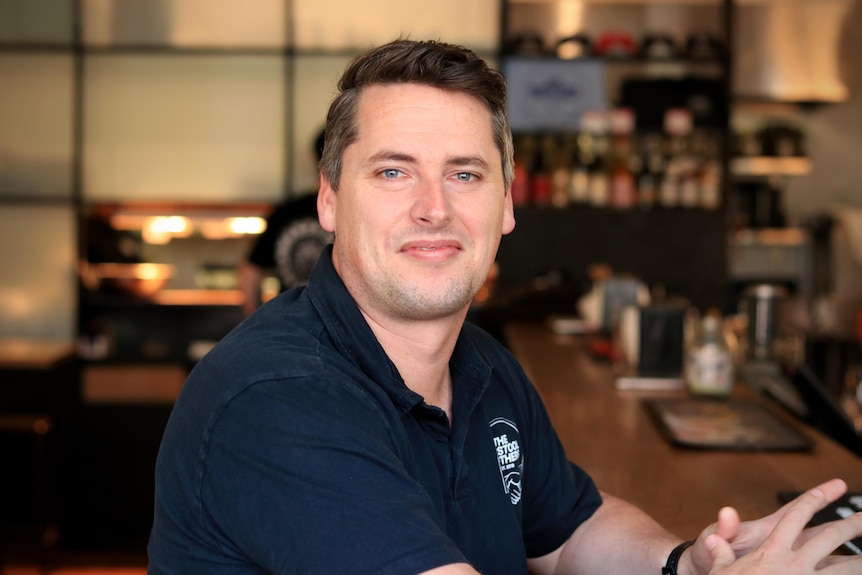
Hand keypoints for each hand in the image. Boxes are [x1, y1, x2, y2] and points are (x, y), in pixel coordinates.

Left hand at [686, 479, 861, 573]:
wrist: (701, 573)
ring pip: (823, 555)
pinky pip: (815, 573)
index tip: (838, 484)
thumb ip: (724, 530)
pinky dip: (831, 572)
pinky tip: (850, 572)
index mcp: (766, 533)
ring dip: (846, 553)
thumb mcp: (712, 542)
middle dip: (844, 523)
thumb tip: (728, 512)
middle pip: (820, 532)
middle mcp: (781, 546)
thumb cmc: (706, 557)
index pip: (795, 511)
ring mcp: (786, 563)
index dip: (816, 497)